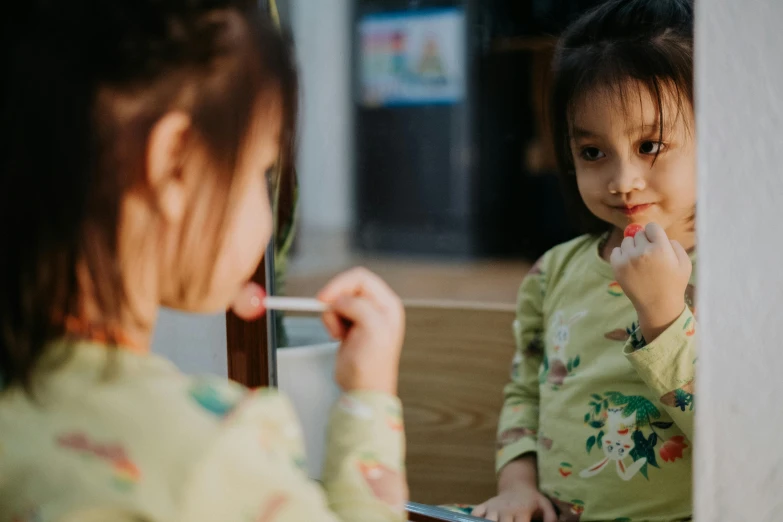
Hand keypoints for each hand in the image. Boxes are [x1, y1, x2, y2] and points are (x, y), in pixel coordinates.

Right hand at [317, 268, 404, 394]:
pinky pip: (333, 313)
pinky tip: (339, 337)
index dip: (340, 284)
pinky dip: (331, 322)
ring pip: (338, 300)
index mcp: (387, 304)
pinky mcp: (350, 325)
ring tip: (340, 333)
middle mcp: (377, 307)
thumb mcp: (373, 330)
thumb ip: (359, 307)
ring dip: (332, 315)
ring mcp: (363, 316)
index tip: (325, 298)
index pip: (361, 278)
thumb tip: (340, 299)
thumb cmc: (373, 366)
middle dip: (335, 302)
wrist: (362, 389)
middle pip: (347, 287)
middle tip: (331, 318)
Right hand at [472, 485, 556, 521]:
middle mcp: (506, 509)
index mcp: (522, 510)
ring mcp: (493, 507)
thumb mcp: (546, 507)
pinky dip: (475, 520)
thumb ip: (551, 519)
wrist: (517, 485)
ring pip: (487, 521)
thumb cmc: (533, 500)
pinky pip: (475, 514)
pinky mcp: (484, 505)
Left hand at [611, 223, 691, 341]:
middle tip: (650, 256)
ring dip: (632, 248)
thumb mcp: (684, 263)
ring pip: (627, 241)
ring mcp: (628, 259)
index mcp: (660, 248)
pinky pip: (616, 251)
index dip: (654, 234)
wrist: (658, 305)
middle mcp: (642, 251)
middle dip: (644, 242)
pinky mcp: (617, 267)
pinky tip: (630, 264)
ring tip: (640, 262)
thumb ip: (674, 244)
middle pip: (639, 234)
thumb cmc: (674, 284)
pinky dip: (621, 255)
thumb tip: (658, 234)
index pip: (651, 226)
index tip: (656, 242)